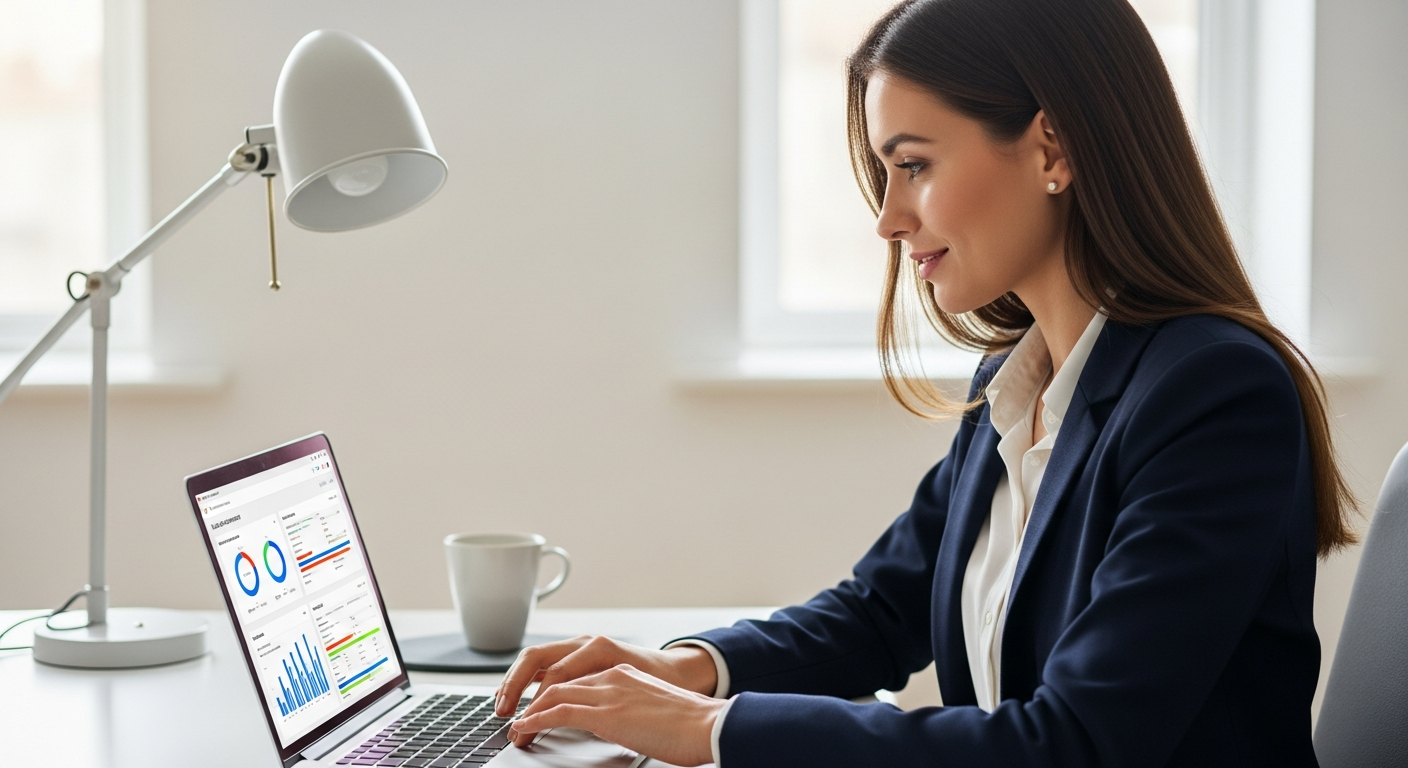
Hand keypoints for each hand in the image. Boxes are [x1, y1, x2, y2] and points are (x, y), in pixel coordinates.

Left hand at [508, 663, 722, 766]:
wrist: (708, 724)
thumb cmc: (690, 724)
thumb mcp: (653, 709)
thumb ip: (633, 711)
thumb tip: (625, 728)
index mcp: (623, 673)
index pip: (575, 677)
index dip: (550, 692)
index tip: (537, 707)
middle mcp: (612, 676)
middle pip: (556, 678)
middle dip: (530, 696)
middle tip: (516, 716)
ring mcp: (608, 692)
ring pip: (552, 692)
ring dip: (528, 711)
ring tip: (515, 729)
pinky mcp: (606, 713)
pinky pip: (559, 711)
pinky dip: (536, 720)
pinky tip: (526, 730)